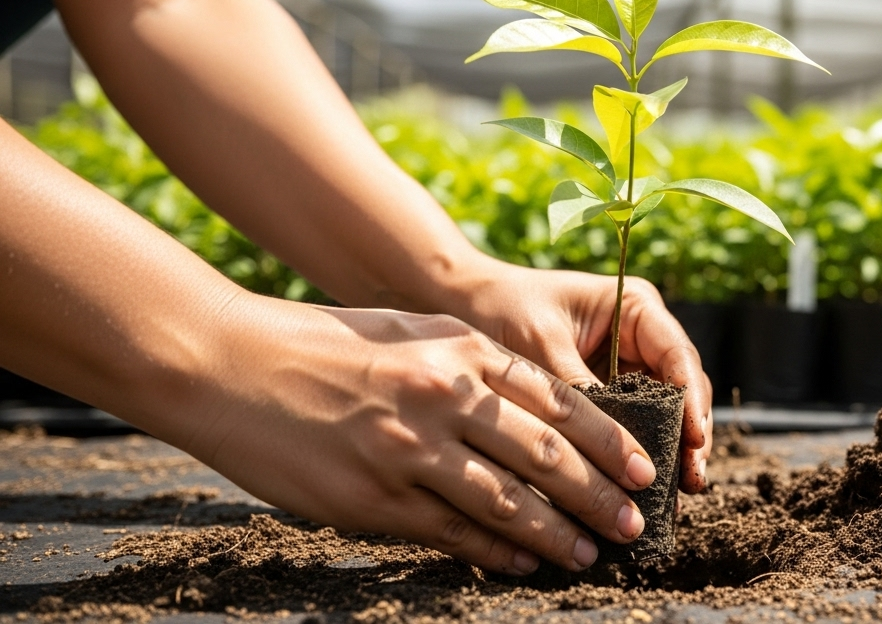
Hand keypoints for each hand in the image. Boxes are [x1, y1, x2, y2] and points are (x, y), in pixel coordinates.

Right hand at [185, 298, 659, 574]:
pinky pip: (451, 532)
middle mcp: (442, 397)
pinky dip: (495, 551)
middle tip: (633, 522)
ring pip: (506, 501)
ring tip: (588, 553)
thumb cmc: (320, 344)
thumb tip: (534, 404)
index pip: (557, 401)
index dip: (607, 440)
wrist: (227, 365)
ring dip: (556, 533)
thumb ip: (470, 361)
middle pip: (544, 455)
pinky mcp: (374, 498)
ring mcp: (408, 451)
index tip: (641, 468)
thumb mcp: (407, 330)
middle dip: (598, 494)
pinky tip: (524, 563)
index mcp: (458, 350)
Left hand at [453, 260, 712, 493]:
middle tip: (690, 480)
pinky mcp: (610, 393)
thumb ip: (578, 392)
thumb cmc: (502, 309)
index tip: (694, 440)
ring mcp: (629, 365)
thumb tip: (608, 450)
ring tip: (676, 494)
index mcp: (635, 307)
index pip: (678, 355)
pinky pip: (634, 424)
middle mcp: (641, 336)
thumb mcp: (540, 347)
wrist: (464, 303)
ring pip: (666, 412)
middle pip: (682, 388)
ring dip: (671, 450)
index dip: (692, 400)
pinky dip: (640, 453)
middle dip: (689, 434)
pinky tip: (641, 488)